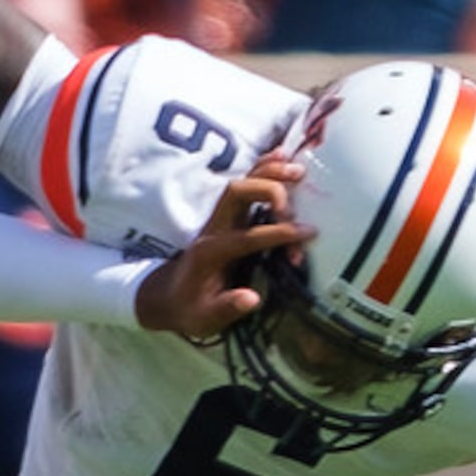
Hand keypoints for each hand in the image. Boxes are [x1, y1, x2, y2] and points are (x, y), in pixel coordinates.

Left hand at [132, 160, 312, 341]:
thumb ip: (226, 308)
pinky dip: (265, 168)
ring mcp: (221, 218)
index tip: (308, 234)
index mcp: (211, 252)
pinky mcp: (229, 215)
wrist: (167, 297)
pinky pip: (246, 183)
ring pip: (243, 182)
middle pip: (238, 192)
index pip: (248, 236)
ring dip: (270, 173)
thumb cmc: (189, 309)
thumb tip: (252, 298)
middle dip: (270, 192)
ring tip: (300, 170)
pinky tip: (283, 156)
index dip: (279, 233)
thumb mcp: (204, 319)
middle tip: (295, 210)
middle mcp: (215, 227)